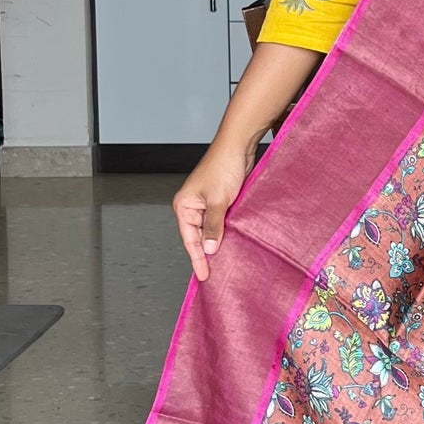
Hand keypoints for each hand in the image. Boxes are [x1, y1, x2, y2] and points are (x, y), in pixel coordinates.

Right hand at [173, 139, 252, 281]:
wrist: (239, 147)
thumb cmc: (223, 166)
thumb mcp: (218, 200)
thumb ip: (213, 225)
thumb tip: (209, 248)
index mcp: (184, 206)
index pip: (189, 239)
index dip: (197, 259)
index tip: (203, 276)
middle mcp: (193, 207)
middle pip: (199, 237)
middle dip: (207, 254)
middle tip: (215, 275)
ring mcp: (207, 205)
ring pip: (211, 231)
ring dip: (219, 244)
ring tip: (225, 264)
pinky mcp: (221, 203)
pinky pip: (221, 223)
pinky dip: (227, 233)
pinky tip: (234, 245)